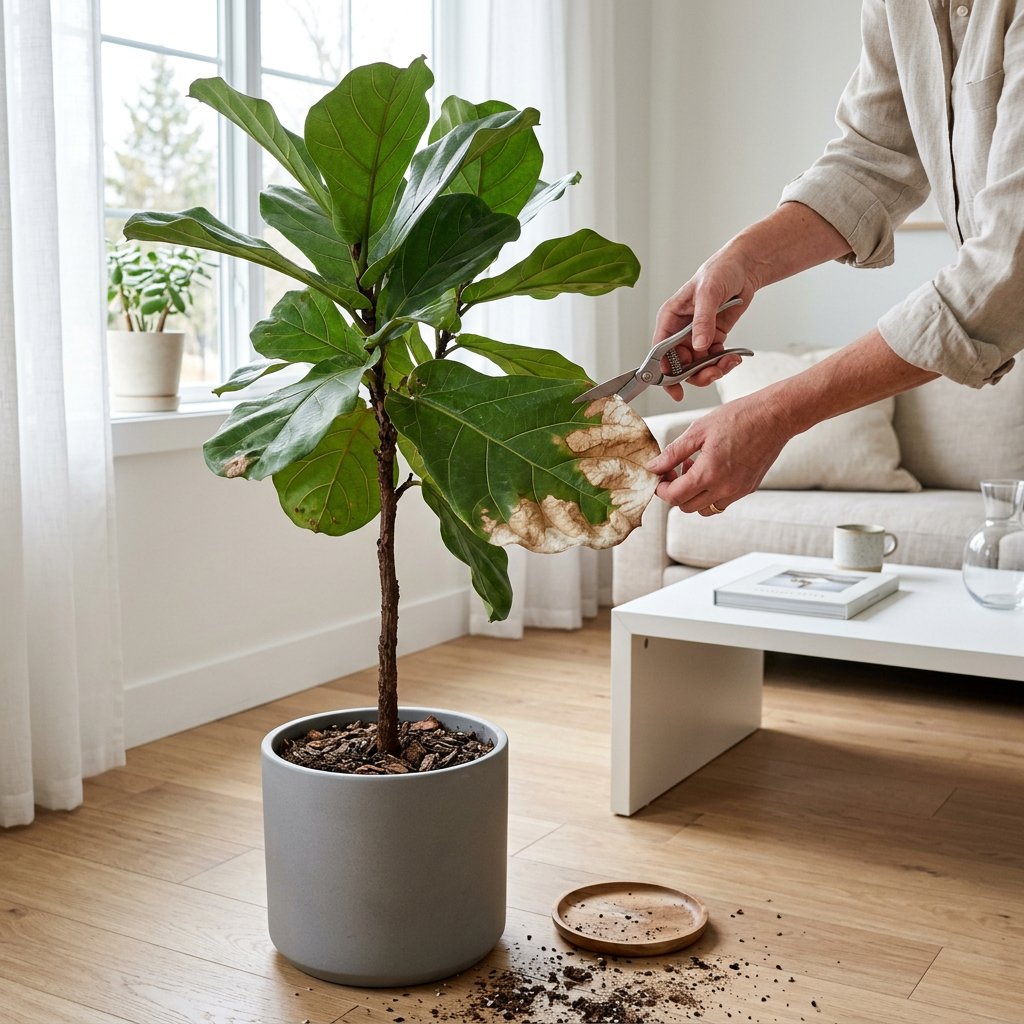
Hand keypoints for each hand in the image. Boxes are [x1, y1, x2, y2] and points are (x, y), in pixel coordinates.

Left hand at [645, 391, 792, 513]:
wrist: (775, 416)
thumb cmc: (739, 417)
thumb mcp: (698, 430)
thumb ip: (673, 452)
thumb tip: (653, 467)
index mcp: (709, 473)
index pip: (674, 497)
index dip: (661, 488)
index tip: (661, 474)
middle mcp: (725, 488)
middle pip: (686, 506)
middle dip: (676, 491)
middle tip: (676, 469)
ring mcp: (738, 491)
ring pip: (705, 508)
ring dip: (694, 494)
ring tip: (695, 468)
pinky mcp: (748, 489)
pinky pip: (722, 501)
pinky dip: (711, 492)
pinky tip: (712, 469)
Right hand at [652, 245, 759, 400]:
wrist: (745, 267)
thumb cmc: (721, 271)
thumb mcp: (709, 293)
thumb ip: (703, 321)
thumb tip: (698, 346)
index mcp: (670, 318)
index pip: (659, 352)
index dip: (663, 373)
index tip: (675, 388)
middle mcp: (679, 330)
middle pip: (679, 364)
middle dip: (695, 373)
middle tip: (713, 374)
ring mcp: (696, 336)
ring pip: (697, 365)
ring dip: (712, 370)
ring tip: (728, 364)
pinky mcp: (713, 338)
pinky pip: (713, 359)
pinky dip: (723, 363)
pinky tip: (734, 358)